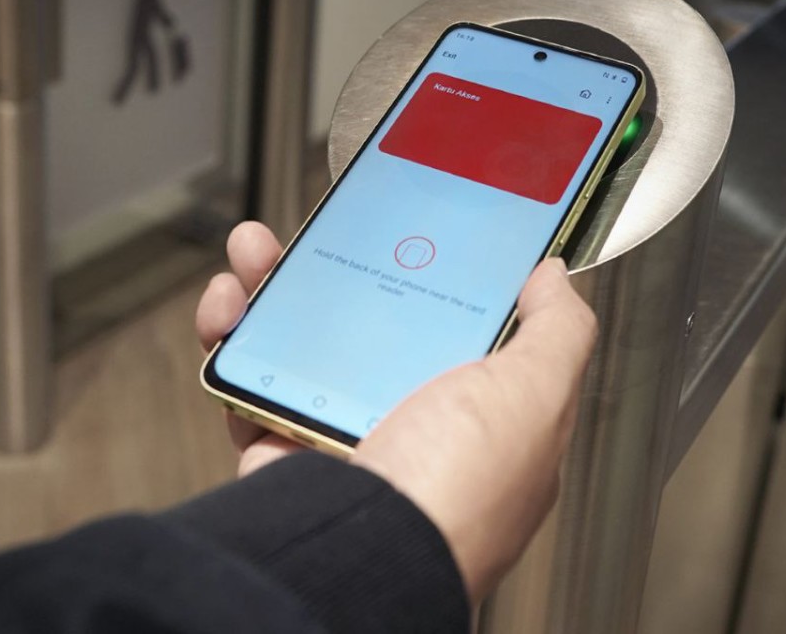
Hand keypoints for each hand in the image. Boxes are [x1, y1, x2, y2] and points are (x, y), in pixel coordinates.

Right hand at [196, 222, 598, 603]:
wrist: (357, 556)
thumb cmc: (455, 492)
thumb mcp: (535, 395)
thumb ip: (556, 331)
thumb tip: (554, 277)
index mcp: (484, 418)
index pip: (464, 328)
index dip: (437, 274)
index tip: (410, 229)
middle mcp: (415, 429)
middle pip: (376, 325)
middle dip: (343, 268)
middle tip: (320, 229)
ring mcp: (346, 440)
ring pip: (306, 346)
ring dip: (274, 290)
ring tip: (256, 255)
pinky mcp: (283, 453)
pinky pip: (251, 385)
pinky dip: (231, 340)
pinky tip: (228, 307)